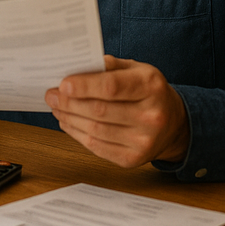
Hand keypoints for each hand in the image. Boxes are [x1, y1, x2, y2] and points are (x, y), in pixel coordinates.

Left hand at [44, 55, 189, 167]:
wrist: (173, 123)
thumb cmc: (148, 91)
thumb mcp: (136, 69)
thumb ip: (108, 66)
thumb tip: (75, 68)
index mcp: (151, 87)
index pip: (112, 87)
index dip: (84, 86)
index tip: (62, 84)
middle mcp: (151, 116)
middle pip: (99, 110)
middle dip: (69, 102)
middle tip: (51, 94)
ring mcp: (143, 141)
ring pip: (95, 130)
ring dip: (69, 118)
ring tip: (56, 107)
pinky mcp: (133, 159)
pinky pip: (96, 146)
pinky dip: (76, 133)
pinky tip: (67, 122)